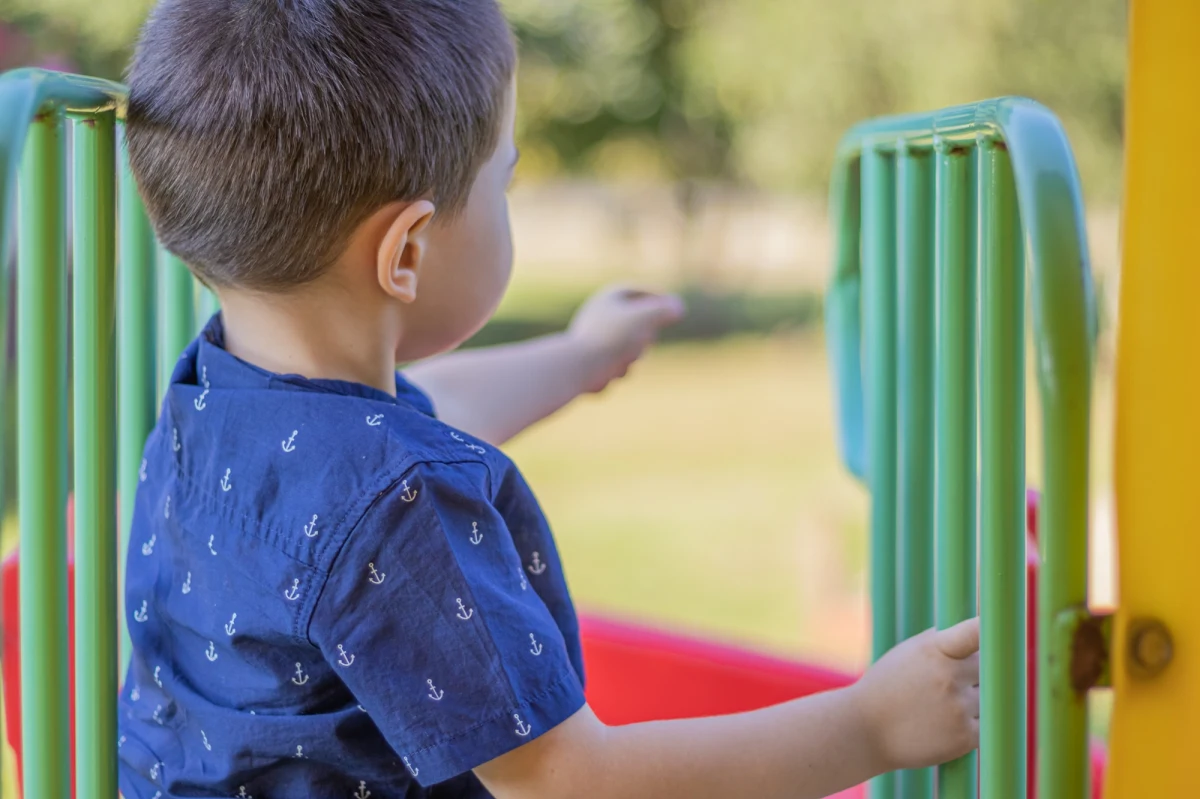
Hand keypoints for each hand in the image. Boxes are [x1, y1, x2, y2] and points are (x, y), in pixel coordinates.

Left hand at [567, 285, 684, 392]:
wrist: (578, 368)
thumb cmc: (612, 338)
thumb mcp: (645, 317)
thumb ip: (664, 310)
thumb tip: (677, 308)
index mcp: (606, 299)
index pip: (635, 292)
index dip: (655, 297)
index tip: (671, 307)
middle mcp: (597, 318)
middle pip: (633, 322)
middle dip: (645, 334)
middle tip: (650, 339)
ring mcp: (593, 341)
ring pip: (626, 348)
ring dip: (634, 356)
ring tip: (627, 359)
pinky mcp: (591, 364)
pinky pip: (616, 366)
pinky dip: (619, 370)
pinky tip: (612, 373)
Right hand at [851, 617, 979, 770]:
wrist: (864, 729)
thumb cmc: (887, 686)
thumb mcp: (907, 653)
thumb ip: (942, 642)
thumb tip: (979, 632)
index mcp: (934, 649)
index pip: (972, 633)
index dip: (991, 627)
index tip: (1001, 622)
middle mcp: (948, 676)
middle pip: (989, 667)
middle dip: (976, 672)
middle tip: (951, 681)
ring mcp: (958, 707)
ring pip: (989, 697)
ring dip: (974, 700)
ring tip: (941, 706)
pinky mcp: (965, 736)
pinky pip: (987, 725)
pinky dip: (973, 724)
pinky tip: (948, 724)